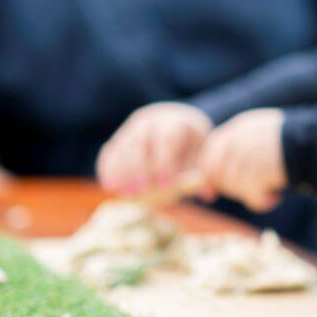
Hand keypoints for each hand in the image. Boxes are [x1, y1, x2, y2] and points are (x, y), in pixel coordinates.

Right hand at [95, 101, 211, 194]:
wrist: (176, 125)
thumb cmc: (190, 146)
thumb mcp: (200, 155)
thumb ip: (202, 173)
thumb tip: (208, 195)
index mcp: (175, 122)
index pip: (168, 139)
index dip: (165, 161)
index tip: (165, 184)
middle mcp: (151, 121)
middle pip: (141, 142)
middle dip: (139, 169)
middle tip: (139, 192)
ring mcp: (132, 128)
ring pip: (123, 147)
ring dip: (121, 171)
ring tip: (123, 194)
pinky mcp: (120, 138)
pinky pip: (111, 151)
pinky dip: (108, 167)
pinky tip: (109, 185)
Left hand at [199, 107, 287, 212]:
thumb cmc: (294, 141)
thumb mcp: (262, 134)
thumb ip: (237, 149)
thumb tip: (209, 178)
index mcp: (240, 126)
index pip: (211, 151)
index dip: (208, 175)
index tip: (209, 194)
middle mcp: (240, 139)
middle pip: (221, 174)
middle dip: (232, 189)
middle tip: (253, 190)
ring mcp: (249, 155)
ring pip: (236, 188)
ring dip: (253, 194)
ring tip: (272, 187)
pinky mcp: (260, 172)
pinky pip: (252, 198)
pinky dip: (263, 201)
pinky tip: (276, 196)